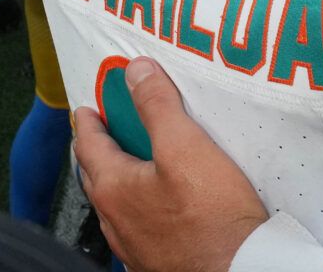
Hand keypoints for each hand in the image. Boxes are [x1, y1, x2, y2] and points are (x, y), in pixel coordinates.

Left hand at [73, 56, 268, 271]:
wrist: (236, 269)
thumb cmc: (211, 214)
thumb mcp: (186, 145)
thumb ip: (158, 106)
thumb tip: (136, 71)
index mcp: (115, 188)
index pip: (89, 146)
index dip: (88, 122)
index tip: (86, 108)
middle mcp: (116, 220)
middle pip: (97, 176)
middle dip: (99, 150)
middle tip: (108, 129)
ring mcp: (134, 245)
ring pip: (116, 204)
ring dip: (119, 179)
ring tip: (136, 163)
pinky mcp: (155, 259)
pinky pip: (136, 226)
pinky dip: (139, 206)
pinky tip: (159, 206)